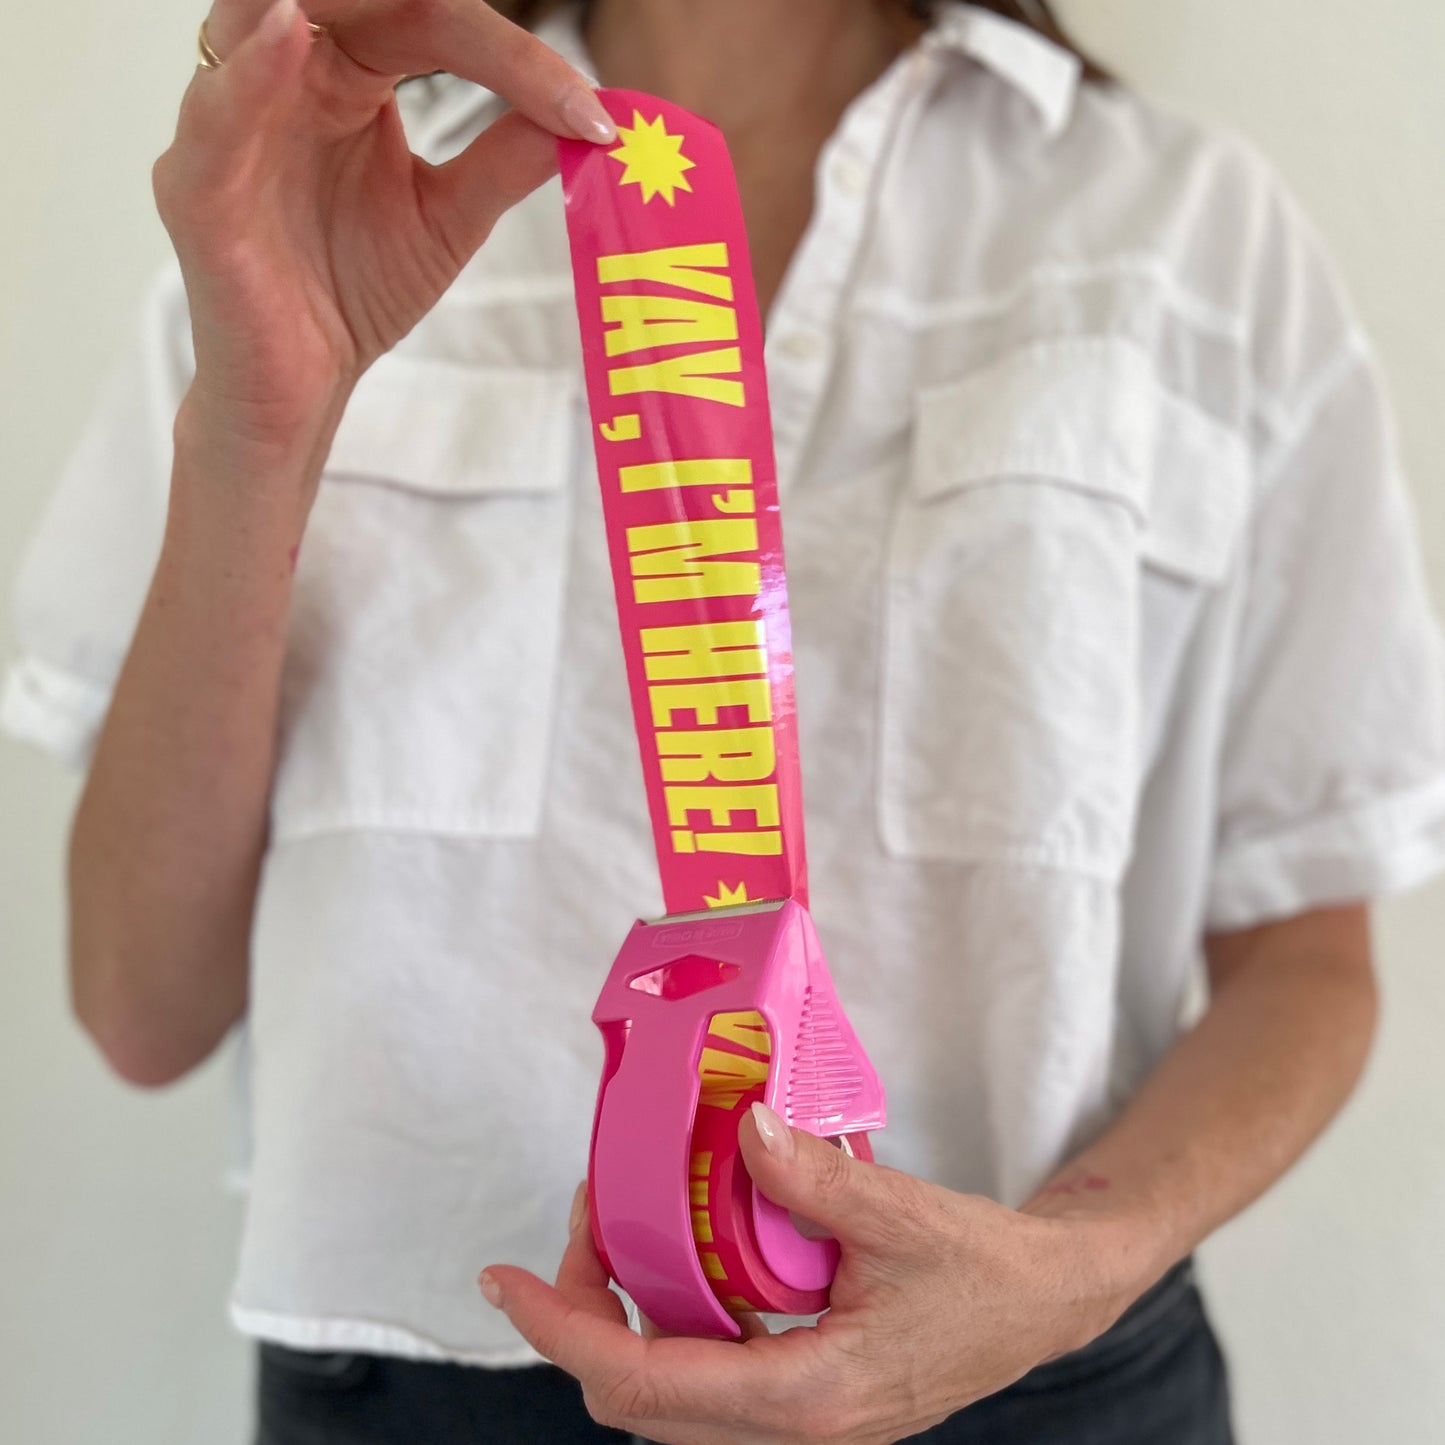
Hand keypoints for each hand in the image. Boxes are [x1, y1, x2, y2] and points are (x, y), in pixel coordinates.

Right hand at [153, 0, 614, 469]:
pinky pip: (215, 110)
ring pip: (265, 17)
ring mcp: (234, 125)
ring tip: (425, 6)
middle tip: (513, 52)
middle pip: (352, 0)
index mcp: (345, 76)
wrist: (305, 388)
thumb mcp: (448, 217)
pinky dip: (251, 69)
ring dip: (334, 2)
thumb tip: (586, 117)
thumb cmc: (356, 291)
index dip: (513, 56)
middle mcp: (284, 80)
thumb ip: (503, 160)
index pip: (426, 19)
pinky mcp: (197, 186)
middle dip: (439, 11)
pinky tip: (291, 34)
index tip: (591, 115)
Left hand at [480, 1105, 1156, 1444]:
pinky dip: (673, 1322)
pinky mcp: (806, 1399)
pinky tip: (688, 1255)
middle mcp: (793, 1428)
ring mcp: (798, 1422)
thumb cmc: (986, 1270)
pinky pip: (708, 1379)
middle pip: (638, 1404)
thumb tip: (740, 1125)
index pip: (646, 1382)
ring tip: (621, 1231)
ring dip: (626, 1322)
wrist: (1046, 1304)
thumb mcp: (904, 1214)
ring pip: (668, 1401)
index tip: (505, 1280)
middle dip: (585, 1318)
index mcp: (809, 1396)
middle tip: (584, 1225)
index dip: (562, 1331)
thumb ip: (815, 1177)